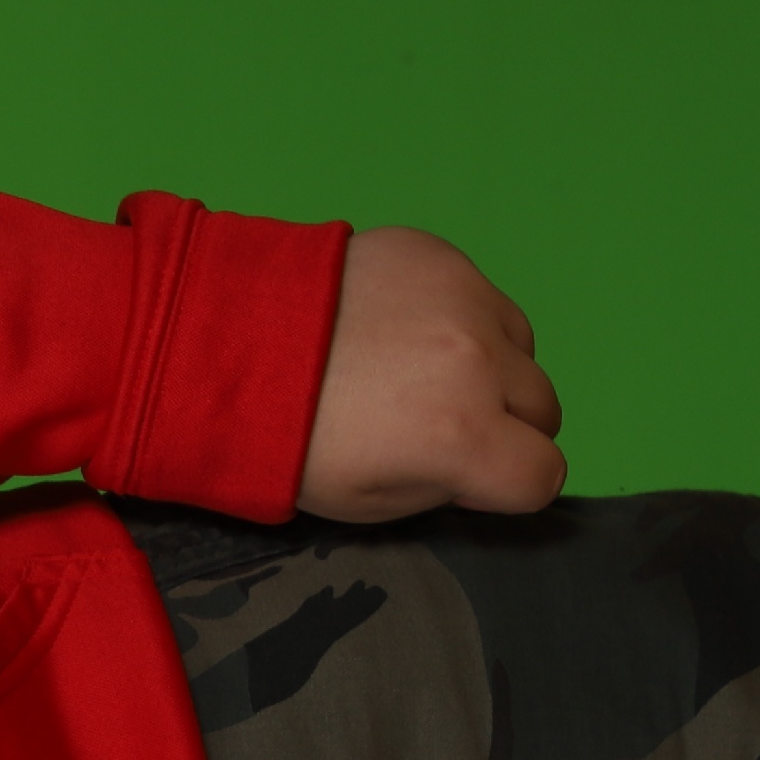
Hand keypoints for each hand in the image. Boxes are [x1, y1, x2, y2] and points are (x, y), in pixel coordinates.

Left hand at [296, 228, 565, 520]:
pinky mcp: (439, 257)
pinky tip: (393, 327)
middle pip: (542, 407)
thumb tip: (478, 468)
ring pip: (522, 346)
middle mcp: (478, 363)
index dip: (507, 484)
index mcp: (460, 436)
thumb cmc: (282, 438)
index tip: (471, 477)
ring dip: (490, 365)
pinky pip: (481, 295)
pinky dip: (456, 316)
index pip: (543, 475)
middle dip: (505, 425)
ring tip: (412, 372)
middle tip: (438, 424)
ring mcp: (464, 300)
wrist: (216, 348)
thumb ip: (442, 488)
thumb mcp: (364, 502)